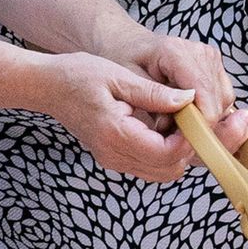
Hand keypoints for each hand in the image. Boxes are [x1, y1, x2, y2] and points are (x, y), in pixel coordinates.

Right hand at [39, 50, 200, 180]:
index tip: (199, 116)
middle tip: (196, 119)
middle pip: (169, 170)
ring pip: (163, 172)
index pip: (166, 153)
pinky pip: (151, 166)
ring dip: (179, 152)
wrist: (48, 86)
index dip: (190, 139)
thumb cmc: (79, 76)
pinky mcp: (116, 158)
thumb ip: (154, 92)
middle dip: (189, 148)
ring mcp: (115, 160)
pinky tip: (167, 127)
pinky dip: (166, 153)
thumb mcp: (119, 76)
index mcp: (116, 134)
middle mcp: (115, 155)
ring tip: (182, 122)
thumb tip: (189, 98)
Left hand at [131, 32, 247, 154]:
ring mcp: (212, 60)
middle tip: (171, 133)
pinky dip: (207, 114)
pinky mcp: (217, 69)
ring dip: (204, 120)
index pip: (203, 92)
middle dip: (200, 125)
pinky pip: (224, 101)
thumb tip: (183, 109)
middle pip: (218, 101)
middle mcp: (201, 53)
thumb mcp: (127, 83)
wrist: (129, 47)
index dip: (201, 122)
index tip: (185, 143)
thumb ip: (154, 97)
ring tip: (174, 121)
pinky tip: (184, 115)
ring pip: (225, 103)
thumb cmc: (125, 64)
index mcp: (176, 52)